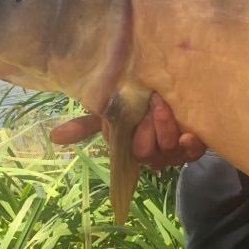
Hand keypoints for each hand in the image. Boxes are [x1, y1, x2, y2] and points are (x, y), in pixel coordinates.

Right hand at [48, 94, 205, 169]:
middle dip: (147, 128)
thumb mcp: (115, 109)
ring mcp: (174, 152)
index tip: (132, 115)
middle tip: (152, 103)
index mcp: (132, 146)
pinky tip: (189, 135)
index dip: (129, 135)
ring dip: (166, 127)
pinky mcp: (194, 148)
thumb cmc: (143, 104)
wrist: (182, 94)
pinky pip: (193, 153)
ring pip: (167, 150)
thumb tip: (53, 136)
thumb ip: (88, 123)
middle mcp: (153, 153)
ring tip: (165, 105)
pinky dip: (190, 144)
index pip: (127, 151)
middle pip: (145, 152)